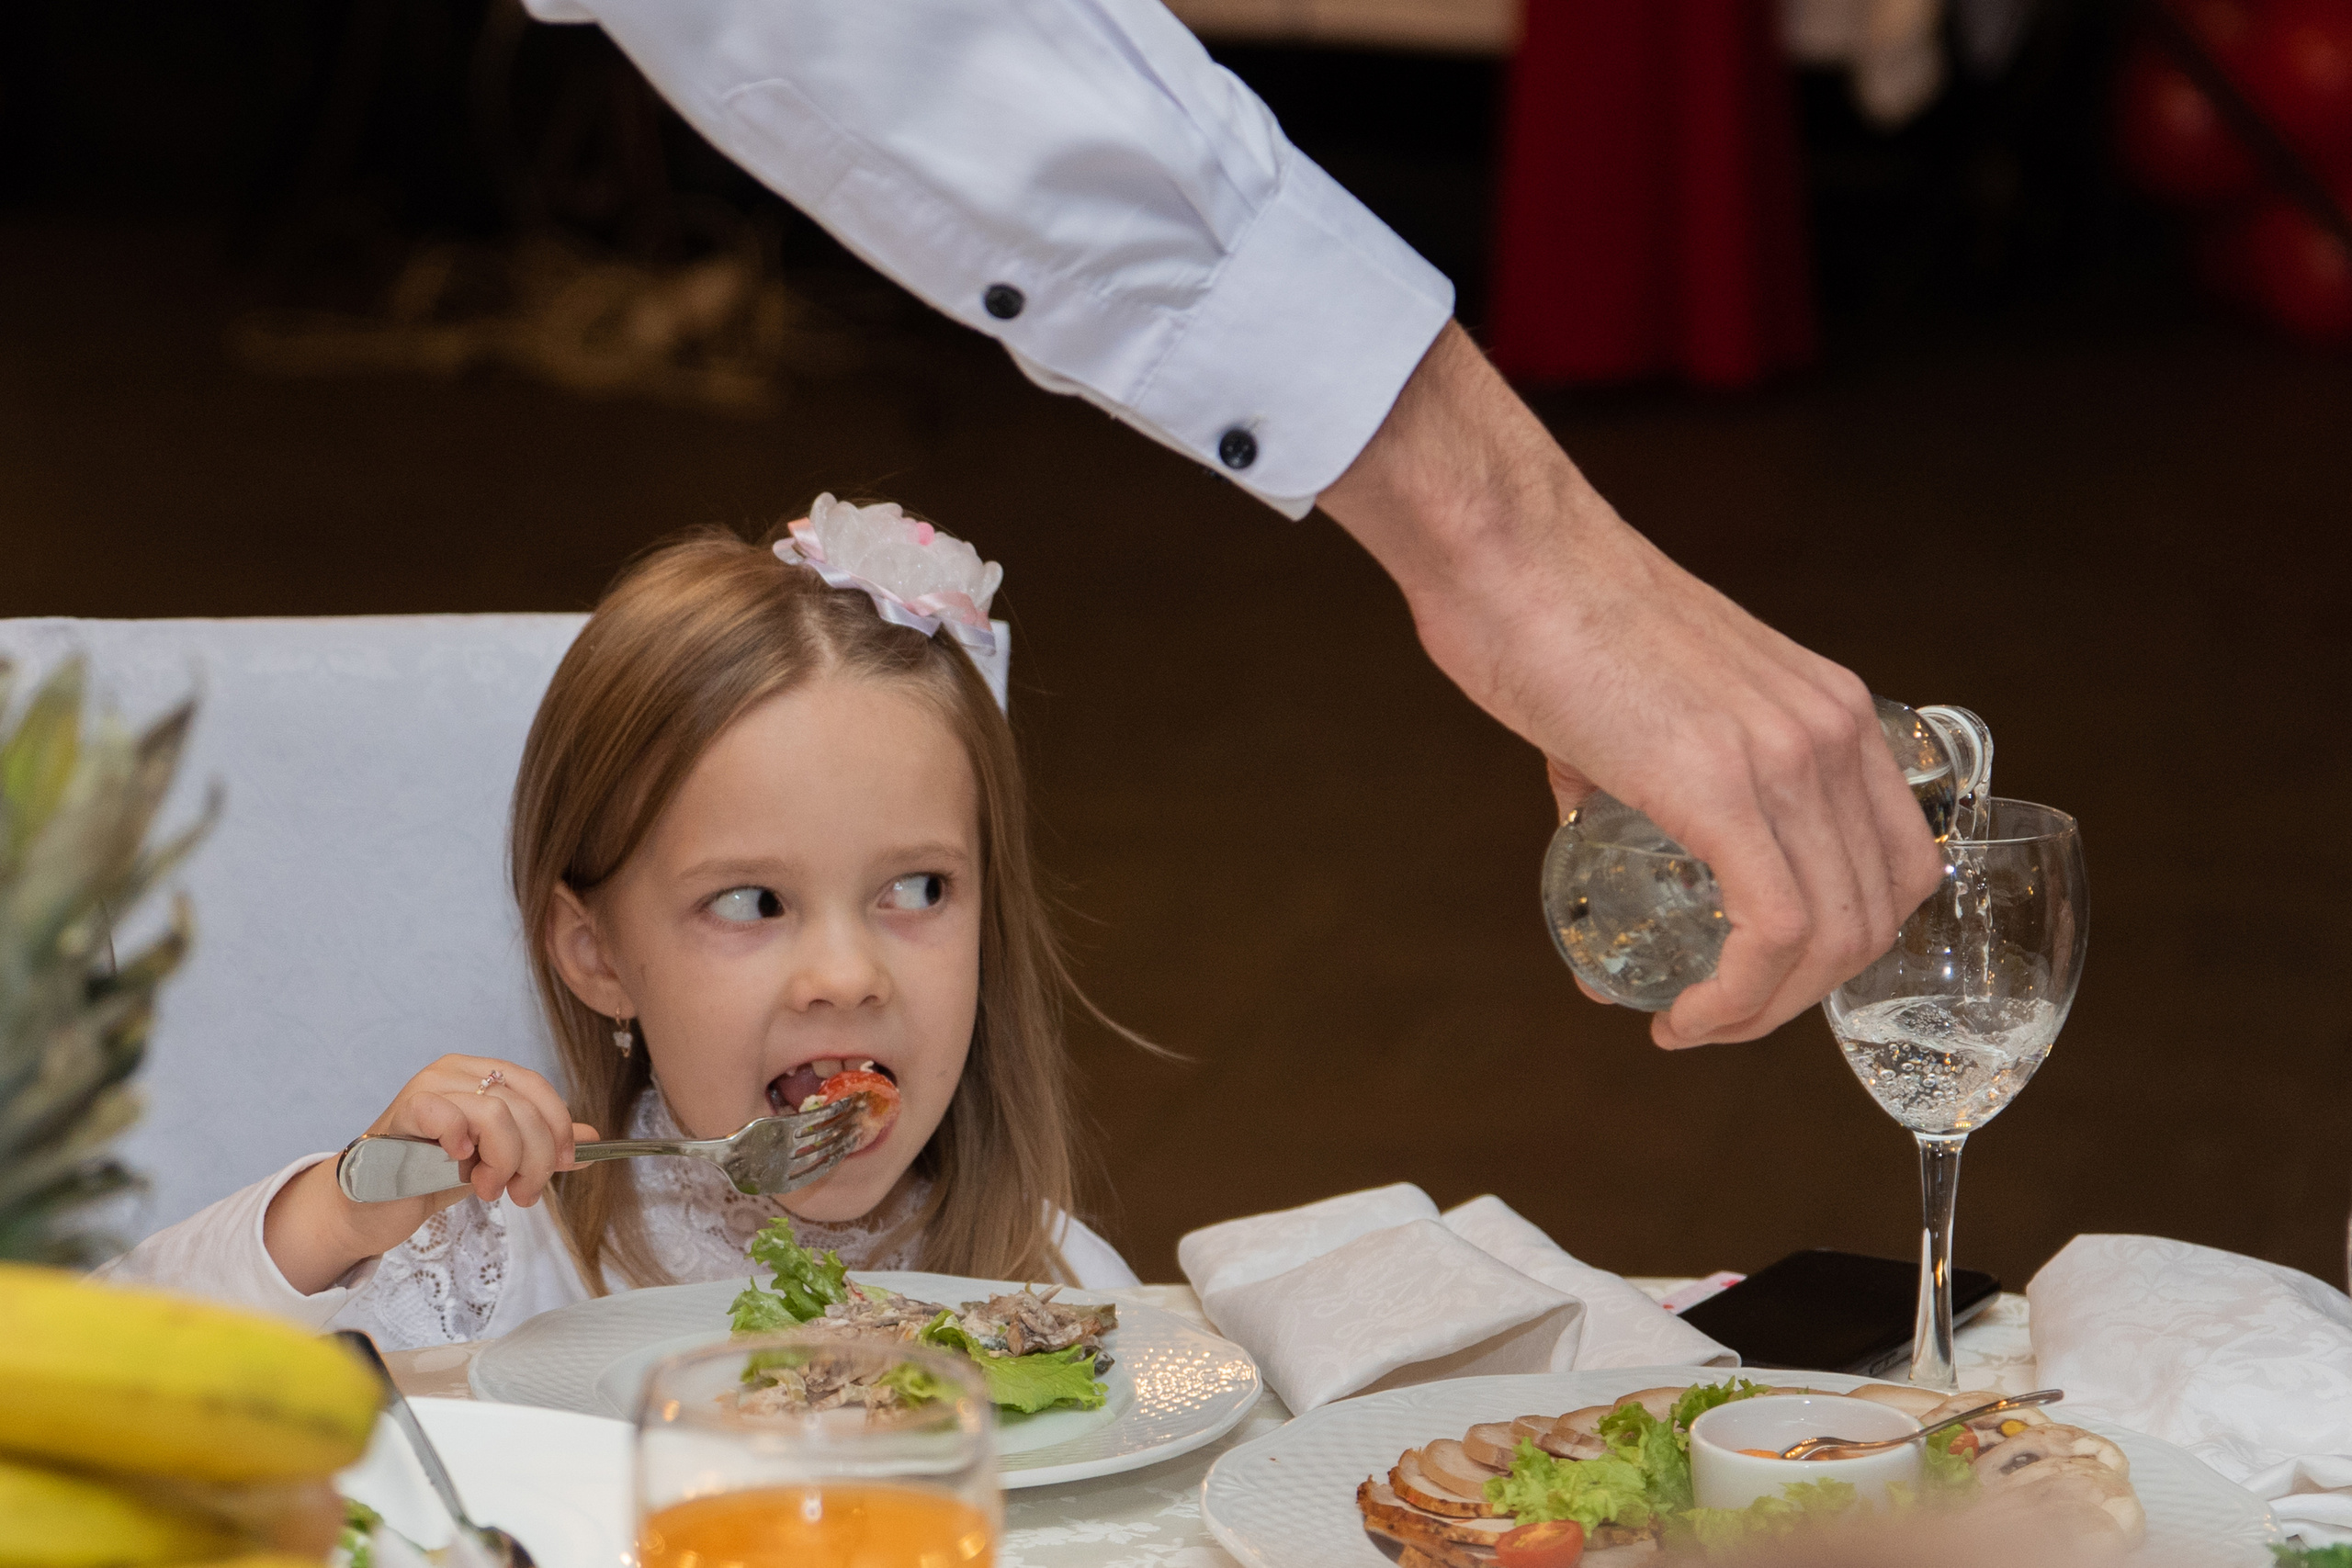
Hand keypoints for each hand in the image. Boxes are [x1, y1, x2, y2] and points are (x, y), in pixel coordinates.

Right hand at [263, 1056, 597, 1294]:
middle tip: (521, 1192)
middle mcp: (454, 1071)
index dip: (558, 1125)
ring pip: (496, 1113)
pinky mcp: (403, 1112)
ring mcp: (427, 1087)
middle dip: (535, 1157)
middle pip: (523, 1104)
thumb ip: (540, 1147)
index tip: (564, 1164)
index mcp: (479, 1073)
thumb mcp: (496, 1160)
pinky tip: (459, 1164)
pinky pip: (447, 1115)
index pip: (536, 1085)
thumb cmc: (431, 1177)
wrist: (374, 1207)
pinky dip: (464, 1143)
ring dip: (504, 1162)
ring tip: (490, 1189)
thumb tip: (592, 1140)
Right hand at [1319, 323, 1942, 1047]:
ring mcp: (1787, 754)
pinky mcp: (1724, 783)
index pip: (1893, 861)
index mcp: (1827, 706)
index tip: (1760, 978)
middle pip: (1874, 913)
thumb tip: (1592, 831)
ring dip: (1764, 1011)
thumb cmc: (1543, 609)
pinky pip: (1772, 929)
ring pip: (1831, 937)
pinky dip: (1736, 999)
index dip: (1838, 945)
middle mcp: (1831, 728)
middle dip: (1798, 996)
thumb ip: (1632, 771)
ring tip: (1694, 1027)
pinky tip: (1685, 1017)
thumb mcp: (1634, 703)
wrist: (1506, 547)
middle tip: (1717, 1018)